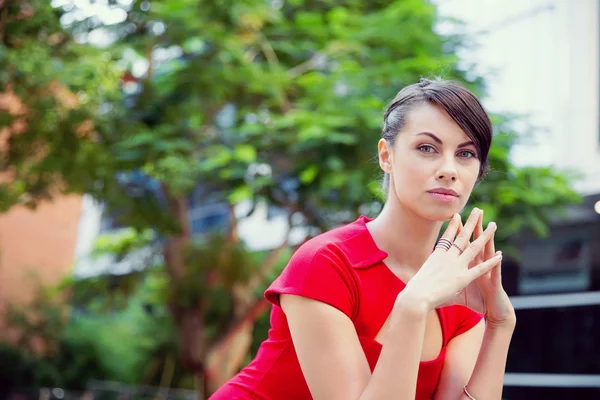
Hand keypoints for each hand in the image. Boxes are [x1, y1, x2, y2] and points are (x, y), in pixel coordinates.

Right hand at [400, 208, 502, 311]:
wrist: (416, 296)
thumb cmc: (414, 289)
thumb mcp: (418, 275)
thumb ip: (424, 272)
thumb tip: (418, 273)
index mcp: (436, 255)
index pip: (447, 236)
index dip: (453, 225)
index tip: (458, 215)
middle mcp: (447, 257)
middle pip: (462, 236)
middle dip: (471, 223)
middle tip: (478, 211)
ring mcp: (456, 266)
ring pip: (474, 248)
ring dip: (485, 236)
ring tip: (494, 225)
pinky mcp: (463, 278)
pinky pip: (480, 268)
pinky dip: (491, 262)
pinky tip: (499, 256)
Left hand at [441, 211, 515, 326]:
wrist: (492, 311)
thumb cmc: (476, 301)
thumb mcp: (455, 294)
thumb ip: (443, 287)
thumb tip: (428, 285)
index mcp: (467, 266)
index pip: (462, 245)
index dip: (458, 232)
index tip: (454, 218)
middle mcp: (478, 265)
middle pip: (475, 242)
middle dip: (475, 228)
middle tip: (476, 211)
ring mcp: (487, 272)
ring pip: (488, 252)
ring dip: (490, 240)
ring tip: (492, 226)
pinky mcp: (493, 282)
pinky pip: (494, 272)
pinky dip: (495, 264)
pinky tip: (499, 255)